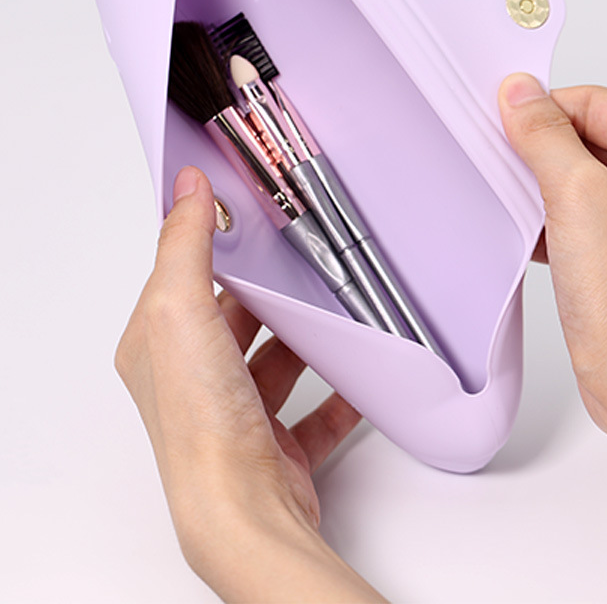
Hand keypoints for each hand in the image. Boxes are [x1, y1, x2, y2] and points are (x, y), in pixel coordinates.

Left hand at [116, 166, 383, 602]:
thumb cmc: (202, 422)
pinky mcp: (277, 445)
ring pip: (277, 362)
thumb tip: (187, 186)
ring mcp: (236, 415)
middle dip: (270, 293)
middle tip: (303, 262)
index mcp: (159, 347)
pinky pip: (315, 410)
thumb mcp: (181, 310)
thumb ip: (185, 244)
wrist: (243, 510)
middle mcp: (193, 382)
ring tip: (335, 310)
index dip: (212, 245)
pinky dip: (339, 391)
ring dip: (306, 340)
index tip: (247, 217)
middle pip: (236, 319)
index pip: (183, 279)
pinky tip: (358, 371)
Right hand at [498, 75, 606, 571]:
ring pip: (580, 175)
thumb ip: (543, 133)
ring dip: (544, 189)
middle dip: (542, 155)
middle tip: (511, 170)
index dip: (544, 111)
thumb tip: (521, 92)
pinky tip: (535, 236)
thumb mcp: (574, 191)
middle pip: (587, 136)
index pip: (594, 101)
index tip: (504, 123)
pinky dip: (552, 218)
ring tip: (530, 213)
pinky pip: (582, 210)